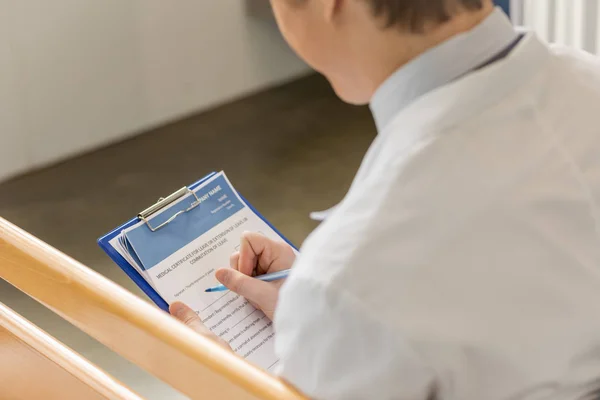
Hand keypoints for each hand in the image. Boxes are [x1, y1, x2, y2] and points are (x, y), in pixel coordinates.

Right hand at [170, 232, 295, 342]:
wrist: (309, 320)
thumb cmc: (292, 306)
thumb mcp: (264, 295)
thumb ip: (240, 283)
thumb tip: (218, 272)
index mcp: (277, 250)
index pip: (248, 239)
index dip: (243, 257)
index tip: (249, 276)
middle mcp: (274, 253)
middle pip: (243, 252)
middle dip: (242, 272)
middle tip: (254, 289)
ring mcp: (271, 264)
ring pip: (244, 265)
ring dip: (245, 282)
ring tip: (259, 296)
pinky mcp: (269, 275)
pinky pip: (250, 275)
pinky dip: (250, 287)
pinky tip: (260, 297)